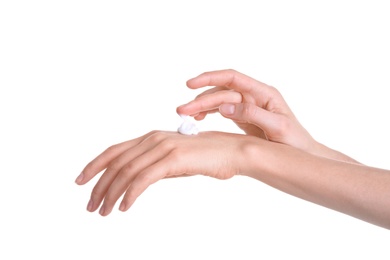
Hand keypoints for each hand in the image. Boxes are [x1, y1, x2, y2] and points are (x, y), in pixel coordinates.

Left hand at [75, 131, 255, 215]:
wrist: (230, 151)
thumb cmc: (204, 157)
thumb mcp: (173, 159)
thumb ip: (153, 164)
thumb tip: (135, 179)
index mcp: (150, 137)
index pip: (114, 150)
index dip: (94, 165)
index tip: (81, 181)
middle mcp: (152, 138)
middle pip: (115, 162)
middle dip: (98, 185)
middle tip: (90, 205)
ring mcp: (162, 147)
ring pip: (126, 171)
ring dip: (111, 194)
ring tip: (103, 211)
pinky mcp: (173, 159)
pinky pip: (144, 179)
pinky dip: (130, 194)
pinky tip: (123, 207)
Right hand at [177, 69, 314, 152]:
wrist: (302, 154)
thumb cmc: (294, 141)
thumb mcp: (277, 127)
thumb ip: (252, 115)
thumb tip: (224, 107)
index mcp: (263, 93)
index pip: (232, 78)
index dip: (210, 78)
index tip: (191, 84)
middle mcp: (253, 96)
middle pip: (221, 91)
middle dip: (200, 99)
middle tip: (181, 111)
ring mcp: (247, 106)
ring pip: (219, 100)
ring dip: (201, 106)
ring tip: (185, 116)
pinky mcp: (243, 117)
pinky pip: (222, 111)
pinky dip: (209, 113)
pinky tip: (198, 119)